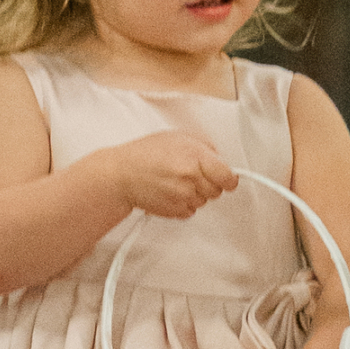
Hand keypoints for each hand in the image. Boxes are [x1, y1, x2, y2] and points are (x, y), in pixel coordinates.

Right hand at [116, 131, 239, 221]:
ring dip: (196, 194)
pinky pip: (191, 211)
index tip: (226, 178)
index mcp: (196, 157)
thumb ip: (204, 147)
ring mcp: (183, 196)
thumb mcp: (179, 137)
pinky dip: (184, 204)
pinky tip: (171, 192)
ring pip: (204, 202)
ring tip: (176, 182)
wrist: (121, 174)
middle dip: (209, 183)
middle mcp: (191, 178)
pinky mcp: (175, 211)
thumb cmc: (146, 153)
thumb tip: (220, 159)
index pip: (228, 177)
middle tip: (192, 175)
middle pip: (218, 191)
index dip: (228, 178)